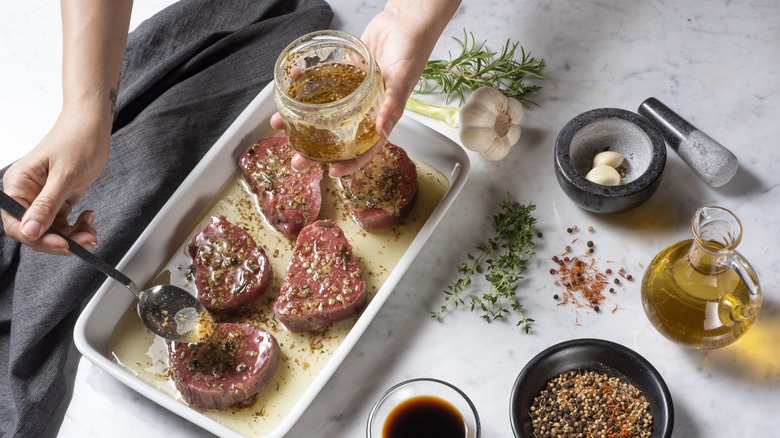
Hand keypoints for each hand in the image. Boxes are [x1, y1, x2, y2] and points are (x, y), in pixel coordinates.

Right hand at [1, 108, 109, 253]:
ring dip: (72, 236)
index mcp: (18, 184)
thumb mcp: (64, 175)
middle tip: (84, 240)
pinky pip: (63, 223)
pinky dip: (77, 227)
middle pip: (34, 231)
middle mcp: (27, 193)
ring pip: (51, 230)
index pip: (16, 223)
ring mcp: (43, 197)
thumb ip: (47, 205)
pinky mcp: (59, 199)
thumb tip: (29, 230)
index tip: (62, 244)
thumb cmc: (77, 140)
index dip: (37, 238)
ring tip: (91, 231)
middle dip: (59, 239)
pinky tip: (89, 219)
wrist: (93, 126)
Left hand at [273, 1, 458, 176]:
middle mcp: (365, 109)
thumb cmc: (412, 50)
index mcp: (382, 116)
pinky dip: (304, 86)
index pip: (365, 148)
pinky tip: (288, 87)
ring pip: (324, 114)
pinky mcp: (343, 74)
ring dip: (302, 121)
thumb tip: (382, 130)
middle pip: (338, 137)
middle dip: (316, 151)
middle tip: (297, 159)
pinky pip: (321, 85)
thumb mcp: (403, 79)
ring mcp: (352, 93)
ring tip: (280, 124)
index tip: (332, 172)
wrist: (404, 20)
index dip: (350, 163)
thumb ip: (393, 104)